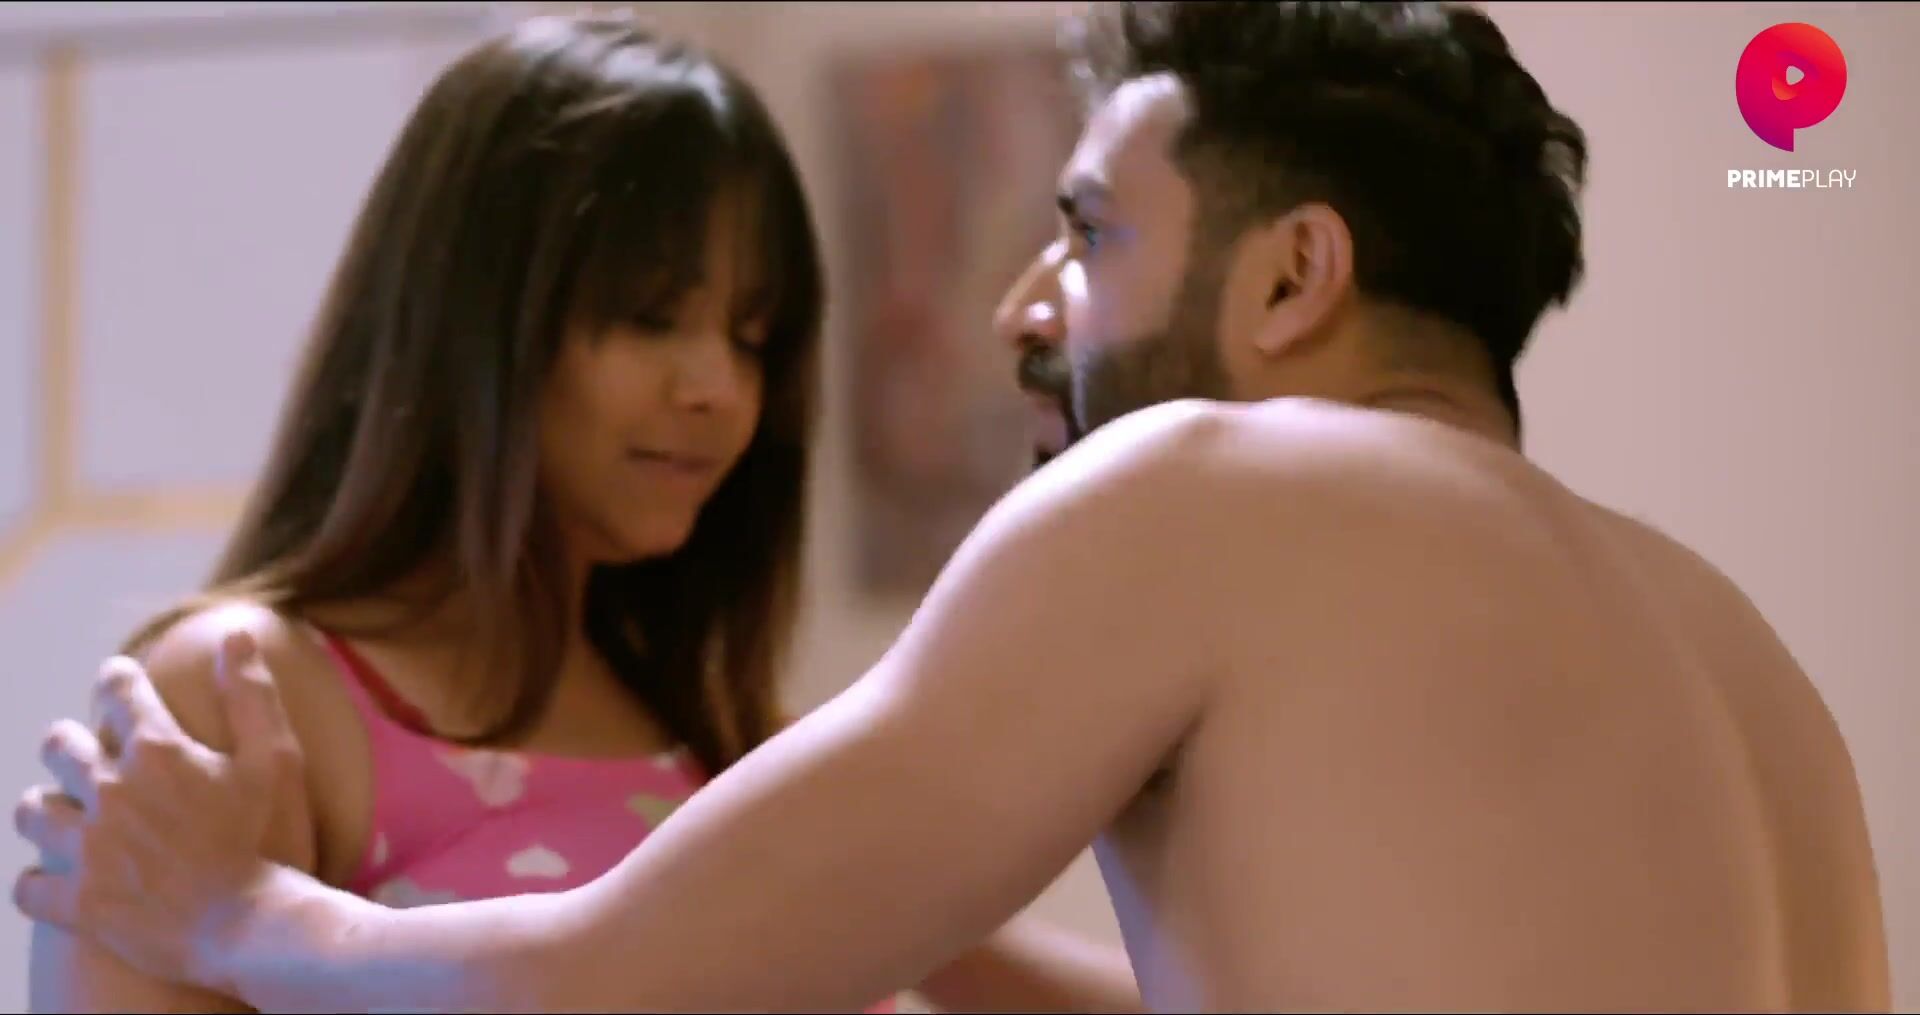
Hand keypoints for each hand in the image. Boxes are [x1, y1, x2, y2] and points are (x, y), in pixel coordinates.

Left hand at [12, 631, 308, 993]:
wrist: (246, 925)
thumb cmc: (266, 838)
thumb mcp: (274, 757)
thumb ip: (252, 693)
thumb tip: (235, 633)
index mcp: (157, 751)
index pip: (117, 690)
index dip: (118, 680)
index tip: (120, 683)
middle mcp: (110, 791)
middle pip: (59, 746)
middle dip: (70, 744)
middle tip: (85, 756)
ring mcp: (86, 848)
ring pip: (30, 813)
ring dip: (46, 811)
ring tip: (64, 818)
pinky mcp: (74, 901)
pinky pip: (26, 887)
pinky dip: (39, 883)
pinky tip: (58, 881)